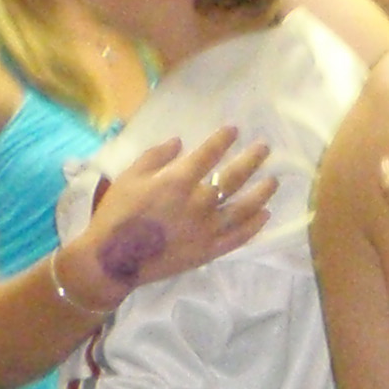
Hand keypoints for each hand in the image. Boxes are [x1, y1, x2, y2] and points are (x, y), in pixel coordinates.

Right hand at [67, 127, 275, 306]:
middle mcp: (199, 202)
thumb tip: (179, 142)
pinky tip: (265, 215)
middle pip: (233, 177)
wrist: (114, 258)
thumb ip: (155, 157)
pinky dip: (254, 225)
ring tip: (273, 181)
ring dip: (261, 192)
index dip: (222, 139)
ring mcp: (208, 228)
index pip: (208, 154)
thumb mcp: (129, 177)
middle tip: (265, 148)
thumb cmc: (117, 214)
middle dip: (251, 159)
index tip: (234, 129)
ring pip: (244, 208)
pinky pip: (239, 237)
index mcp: (177, 181)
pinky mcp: (210, 250)